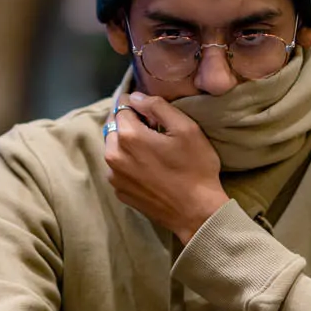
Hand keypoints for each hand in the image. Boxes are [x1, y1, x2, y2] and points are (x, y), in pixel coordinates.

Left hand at [103, 92, 228, 242]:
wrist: (197, 213)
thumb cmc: (196, 168)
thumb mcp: (186, 129)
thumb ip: (158, 106)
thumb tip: (137, 97)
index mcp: (128, 136)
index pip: (122, 106)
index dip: (138, 104)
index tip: (151, 111)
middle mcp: (114, 156)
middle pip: (114, 126)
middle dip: (129, 122)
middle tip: (152, 128)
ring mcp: (115, 177)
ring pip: (113, 148)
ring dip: (126, 143)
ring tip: (150, 149)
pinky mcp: (120, 192)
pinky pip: (118, 168)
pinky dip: (128, 162)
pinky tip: (148, 168)